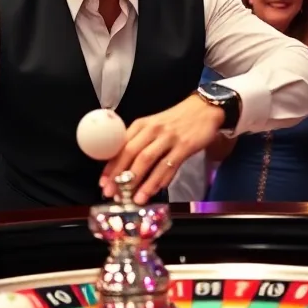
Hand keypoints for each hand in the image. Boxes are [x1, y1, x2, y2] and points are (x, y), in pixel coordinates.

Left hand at [99, 94, 223, 204]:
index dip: (110, 166)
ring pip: (149, 161)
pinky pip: (170, 166)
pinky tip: (154, 191)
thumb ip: (139, 141)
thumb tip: (122, 167)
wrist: (204, 109)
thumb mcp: (153, 125)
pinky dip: (160, 180)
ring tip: (133, 199)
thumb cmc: (175, 120)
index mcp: (141, 124)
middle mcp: (153, 130)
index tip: (103, 182)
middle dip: (120, 176)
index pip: (121, 146)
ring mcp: (169, 138)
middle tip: (112, 193)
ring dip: (140, 182)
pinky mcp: (185, 146)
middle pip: (132, 154)